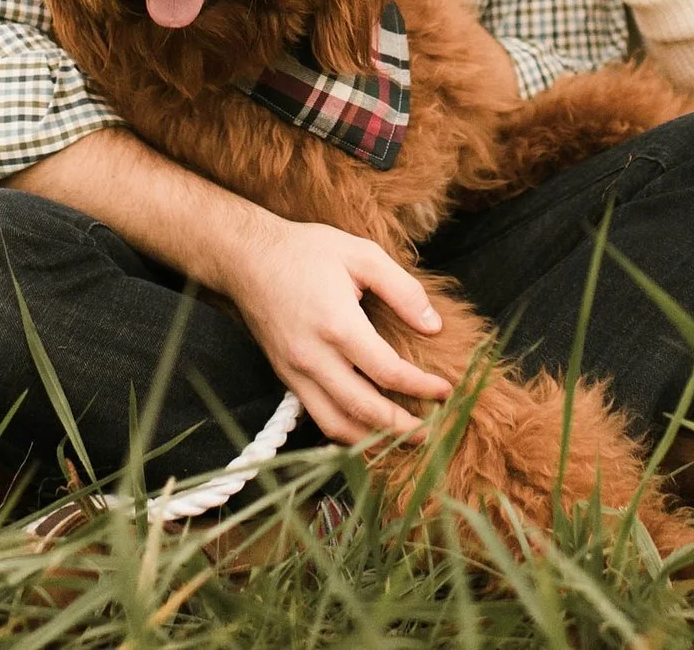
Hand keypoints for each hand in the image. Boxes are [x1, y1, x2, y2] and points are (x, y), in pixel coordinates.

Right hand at [217, 214, 452, 443]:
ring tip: (402, 442)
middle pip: (364, 410)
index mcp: (338, 325)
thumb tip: (433, 326)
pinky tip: (367, 429)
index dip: (421, 388)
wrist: (247, 259)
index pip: (388, 372)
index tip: (445, 391)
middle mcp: (314, 357)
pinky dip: (345, 431)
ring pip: (337, 425)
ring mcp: (296, 372)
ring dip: (373, 441)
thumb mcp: (362, 254)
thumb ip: (402, 290)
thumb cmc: (307, 251)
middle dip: (402, 428)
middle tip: (432, 433)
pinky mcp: (285, 377)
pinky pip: (317, 416)